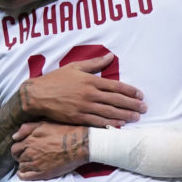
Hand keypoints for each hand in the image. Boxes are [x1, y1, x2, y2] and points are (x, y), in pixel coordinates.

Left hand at [12, 122, 89, 180]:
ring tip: (31, 163)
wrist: (80, 143)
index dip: (18, 149)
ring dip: (24, 165)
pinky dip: (23, 175)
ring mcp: (36, 163)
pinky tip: (26, 173)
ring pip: (22, 167)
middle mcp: (31, 152)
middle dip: (20, 157)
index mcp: (30, 140)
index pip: (15, 148)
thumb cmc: (64, 131)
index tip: (22, 150)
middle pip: (17, 158)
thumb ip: (26, 128)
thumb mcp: (44, 123)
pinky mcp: (43, 173)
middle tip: (26, 156)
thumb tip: (14, 136)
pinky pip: (26, 176)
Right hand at [20, 53, 146, 126]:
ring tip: (136, 118)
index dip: (130, 91)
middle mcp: (90, 94)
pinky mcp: (78, 118)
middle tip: (144, 108)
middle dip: (132, 105)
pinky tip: (119, 125)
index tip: (140, 94)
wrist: (38, 95)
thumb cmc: (56, 79)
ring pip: (109, 112)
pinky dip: (110, 124)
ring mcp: (84, 107)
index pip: (115, 86)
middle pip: (116, 100)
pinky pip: (97, 122)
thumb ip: (94, 63)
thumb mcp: (75, 67)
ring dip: (125, 115)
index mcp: (90, 81)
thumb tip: (110, 56)